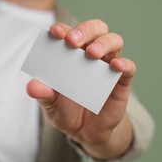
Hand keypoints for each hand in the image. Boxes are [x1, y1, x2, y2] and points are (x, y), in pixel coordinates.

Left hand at [27, 19, 134, 158]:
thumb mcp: (51, 105)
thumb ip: (43, 94)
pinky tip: (116, 66)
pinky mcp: (121, 81)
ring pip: (114, 41)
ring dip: (103, 43)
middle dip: (84, 30)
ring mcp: (107, 65)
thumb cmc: (67, 111)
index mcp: (70, 53)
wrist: (85, 132)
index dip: (63, 29)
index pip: (69, 33)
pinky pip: (128, 67)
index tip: (55, 32)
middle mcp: (91, 54)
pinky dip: (124, 63)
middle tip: (73, 41)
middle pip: (95, 29)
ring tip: (92, 53)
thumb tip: (32, 86)